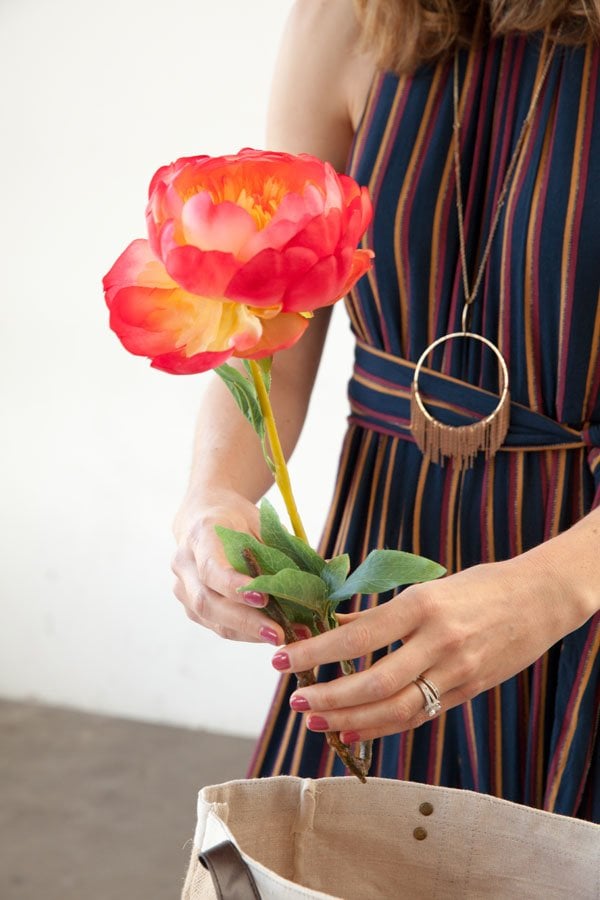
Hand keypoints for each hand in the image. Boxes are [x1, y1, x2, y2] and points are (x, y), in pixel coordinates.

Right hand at [172, 489, 308, 644]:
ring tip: (283, 639)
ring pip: (211, 619)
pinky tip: (269, 635)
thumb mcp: (261, 523)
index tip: (264, 598)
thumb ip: (284, 549)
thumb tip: (326, 572)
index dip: (234, 586)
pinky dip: (244, 632)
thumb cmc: (238, 519)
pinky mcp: (190, 606)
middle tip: (279, 635)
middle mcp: (183, 562)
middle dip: (246, 622)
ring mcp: (181, 587)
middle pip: (208, 602)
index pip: (211, 567)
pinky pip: (216, 625)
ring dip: (248, 633)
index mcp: (201, 534)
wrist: (205, 515)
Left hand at [271, 552, 571, 741]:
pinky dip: (382, 728)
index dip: (316, 652)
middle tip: (295, 700)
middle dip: (328, 696)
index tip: (282, 658)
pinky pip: (419, 716)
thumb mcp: (427, 588)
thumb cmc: (479, 586)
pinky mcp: (467, 692)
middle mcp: (438, 642)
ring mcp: (456, 672)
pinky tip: (354, 731)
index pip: (358, 637)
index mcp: (422, 606)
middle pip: (373, 683)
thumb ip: (380, 613)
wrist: (540, 599)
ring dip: (350, 720)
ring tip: (316, 720)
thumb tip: (330, 626)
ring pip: (395, 709)